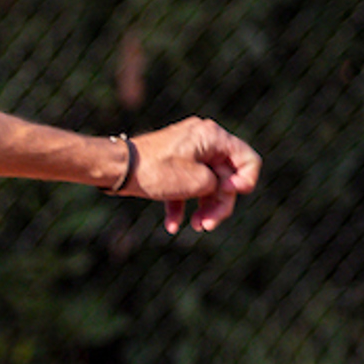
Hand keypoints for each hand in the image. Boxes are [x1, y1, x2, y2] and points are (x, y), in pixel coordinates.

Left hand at [123, 117, 262, 232]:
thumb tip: (222, 188)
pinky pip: (185, 185)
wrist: (114, 168)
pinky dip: (182, 204)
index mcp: (213, 137)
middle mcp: (203, 141)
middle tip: (209, 224)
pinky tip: (173, 226)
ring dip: (204, 207)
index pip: (248, 159)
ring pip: (206, 184)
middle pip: (227, 176)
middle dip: (220, 203)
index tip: (229, 195)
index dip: (245, 182)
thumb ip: (220, 186)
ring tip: (198, 227)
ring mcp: (187, 153)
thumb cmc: (155, 171)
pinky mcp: (172, 165)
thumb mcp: (197, 182)